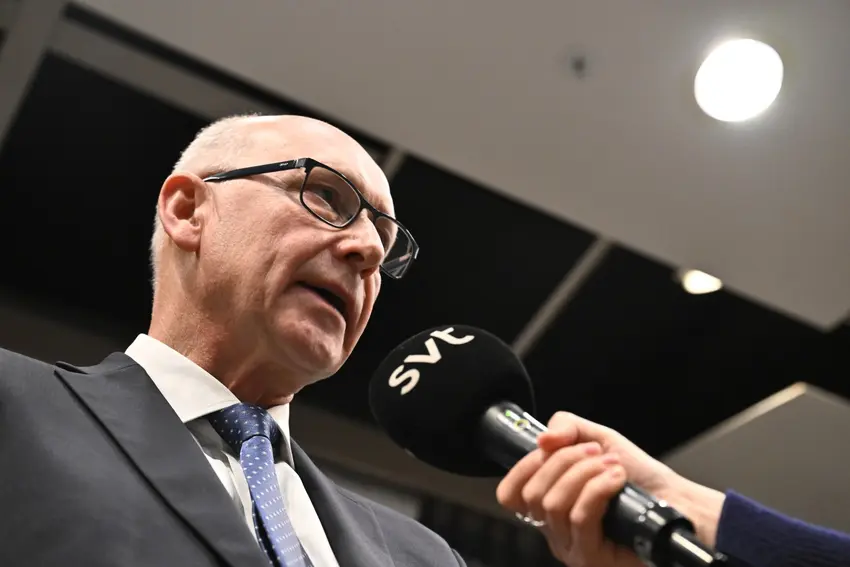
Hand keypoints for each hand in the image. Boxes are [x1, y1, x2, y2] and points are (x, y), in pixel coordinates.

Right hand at [495, 412, 725, 566]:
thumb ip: (566, 427)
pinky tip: (616, 480)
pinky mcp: (593, 557)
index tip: (550, 447)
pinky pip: (579, 517)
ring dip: (585, 474)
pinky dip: (598, 489)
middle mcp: (554, 530)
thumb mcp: (598, 438)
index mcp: (548, 504)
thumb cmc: (639, 477)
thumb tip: (541, 439)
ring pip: (555, 504)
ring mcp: (571, 547)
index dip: (525, 466)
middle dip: (565, 462)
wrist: (676, 501)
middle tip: (596, 454)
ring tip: (612, 467)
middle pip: (533, 493)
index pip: (509, 493)